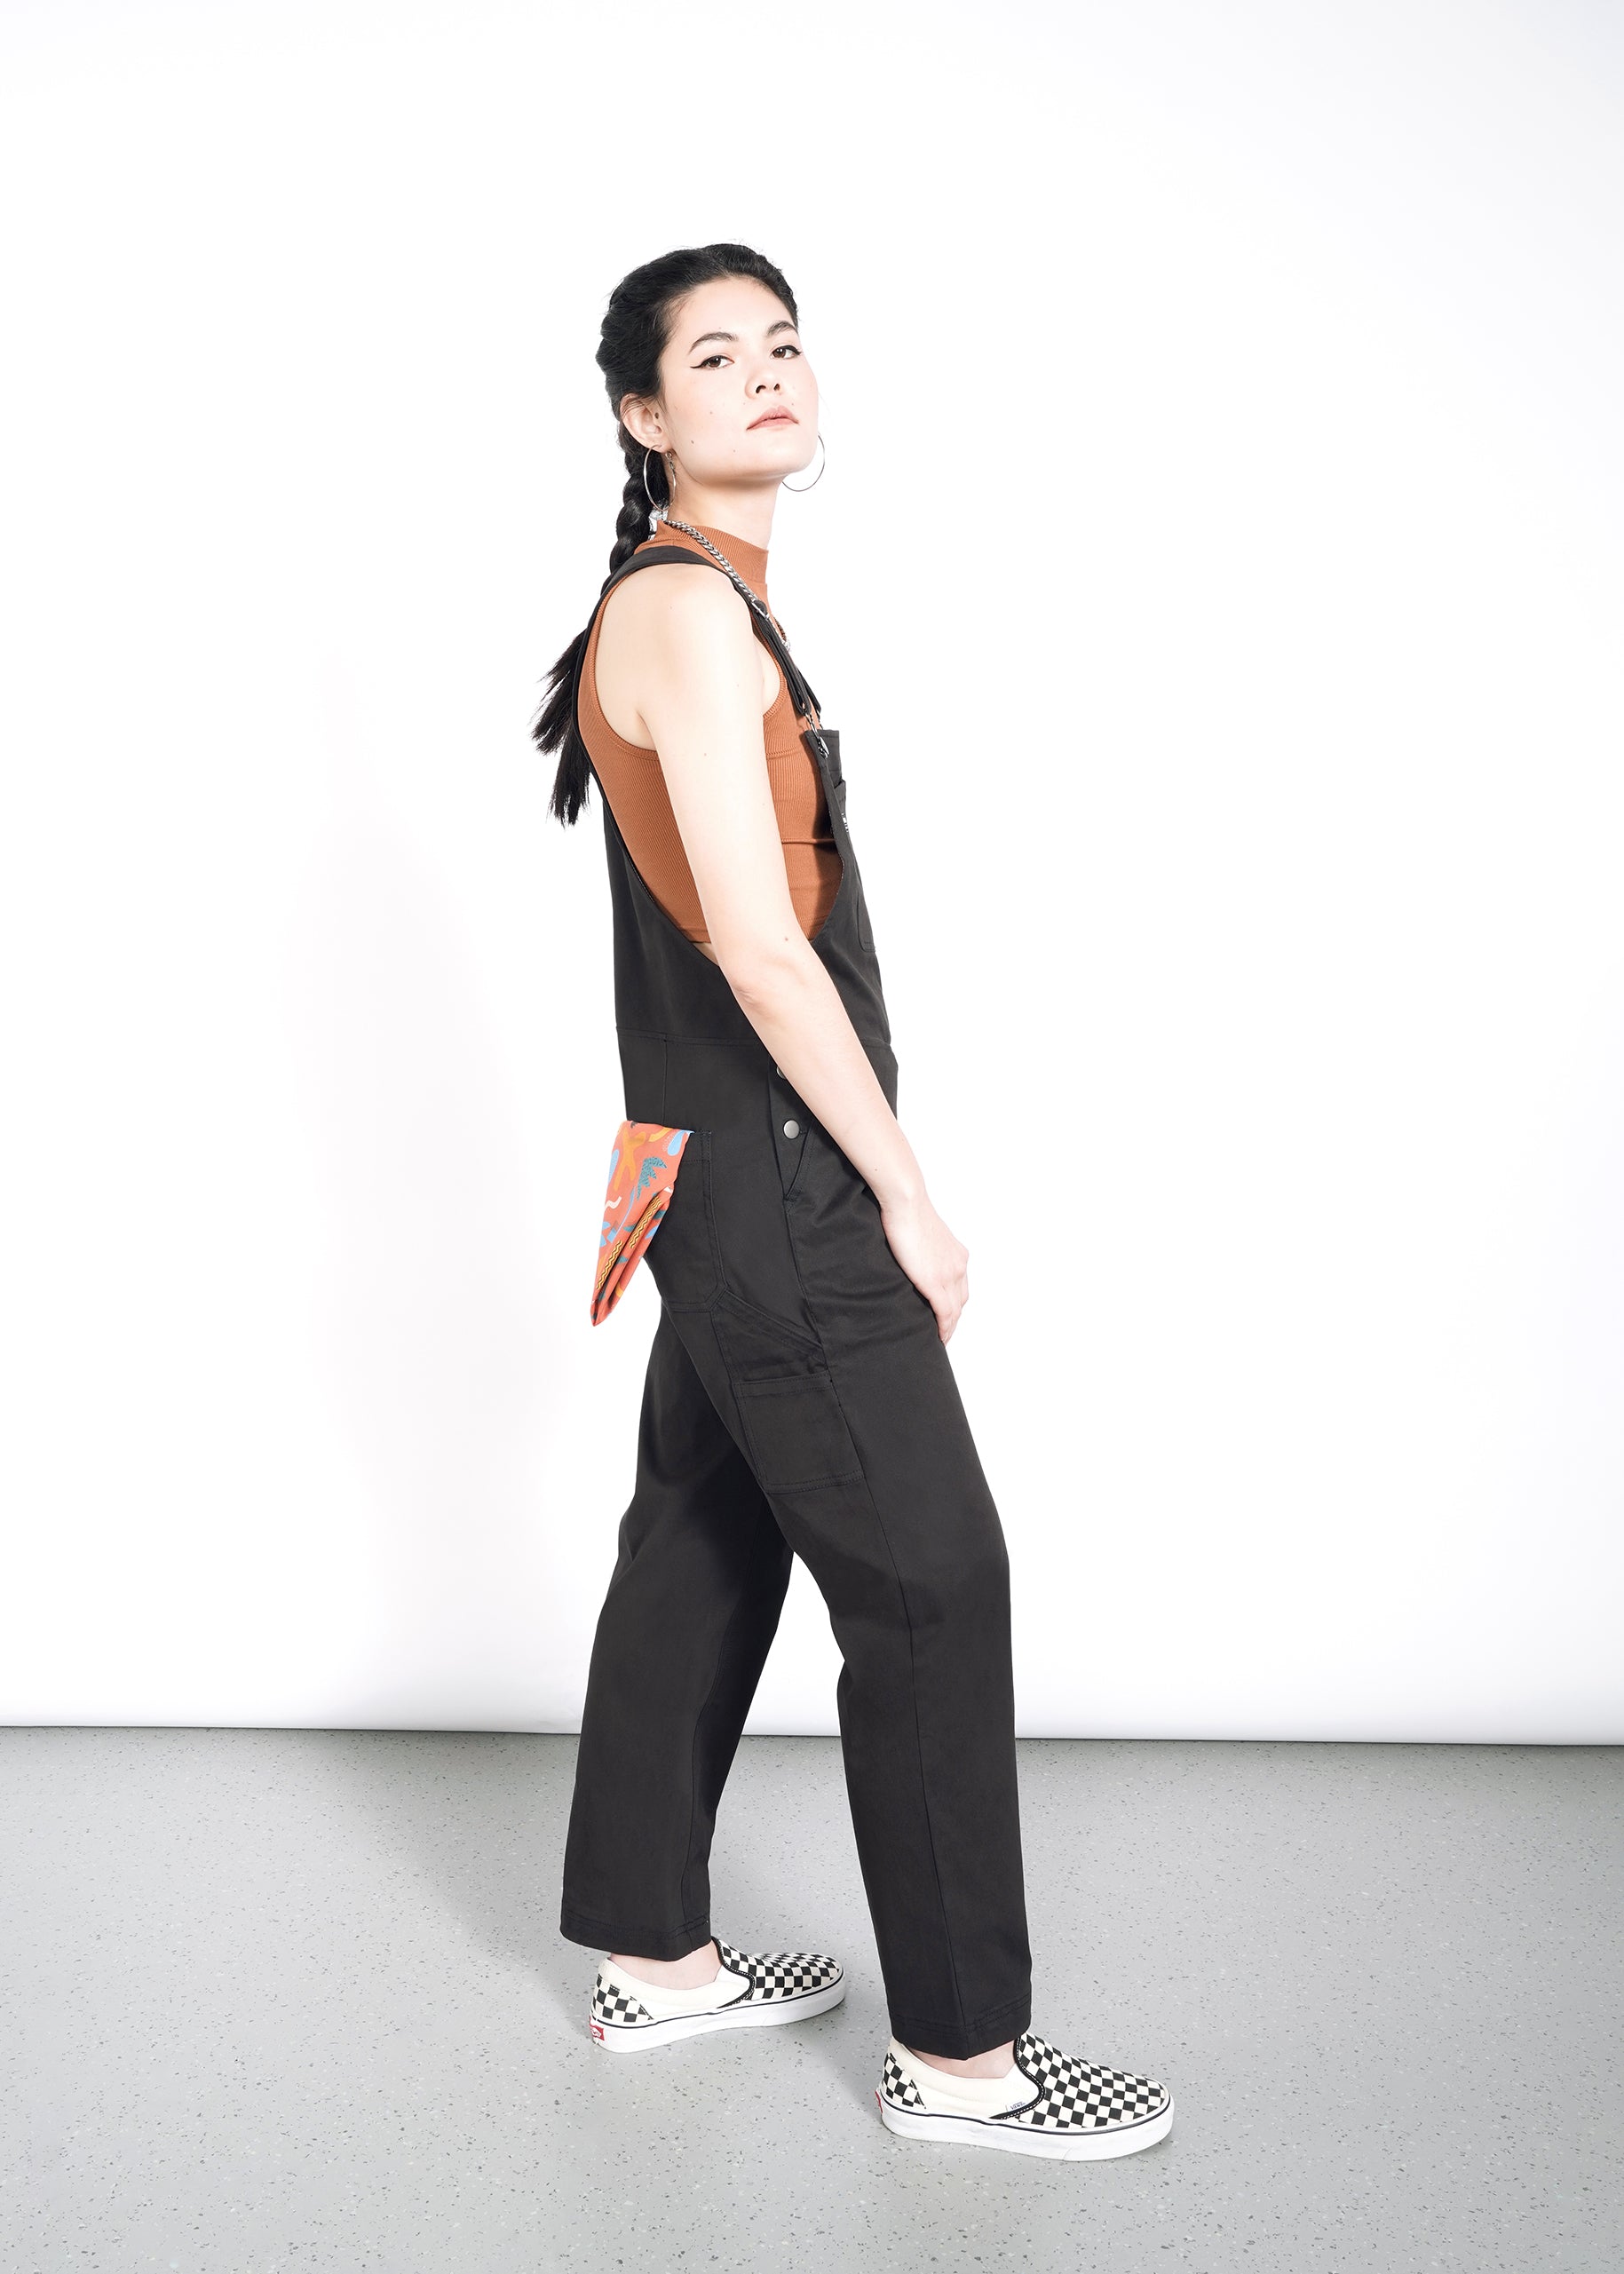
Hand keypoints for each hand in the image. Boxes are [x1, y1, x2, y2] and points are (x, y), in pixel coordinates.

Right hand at [878, 1191, 969, 1342]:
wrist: (907, 1203)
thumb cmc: (908, 1211)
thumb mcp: (923, 1234)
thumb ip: (925, 1250)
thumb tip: (912, 1256)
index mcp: (957, 1255)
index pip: (960, 1288)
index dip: (954, 1306)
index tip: (945, 1318)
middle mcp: (959, 1266)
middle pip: (961, 1302)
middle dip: (953, 1320)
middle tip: (942, 1333)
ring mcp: (949, 1274)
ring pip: (955, 1311)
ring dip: (949, 1328)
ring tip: (939, 1340)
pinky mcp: (935, 1281)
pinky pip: (944, 1312)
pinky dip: (944, 1327)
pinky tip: (939, 1336)